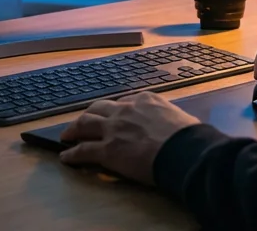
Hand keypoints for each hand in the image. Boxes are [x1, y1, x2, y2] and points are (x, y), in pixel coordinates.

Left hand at [59, 93, 198, 184]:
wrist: (184, 150)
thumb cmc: (189, 136)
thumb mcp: (180, 117)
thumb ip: (168, 119)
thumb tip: (172, 129)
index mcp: (146, 99)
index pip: (123, 102)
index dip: (114, 110)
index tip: (111, 116)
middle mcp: (126, 109)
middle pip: (99, 108)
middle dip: (88, 115)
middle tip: (82, 123)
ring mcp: (114, 128)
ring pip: (85, 124)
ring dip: (73, 129)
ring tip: (67, 136)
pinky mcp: (107, 150)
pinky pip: (83, 150)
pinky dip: (72, 153)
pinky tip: (66, 157)